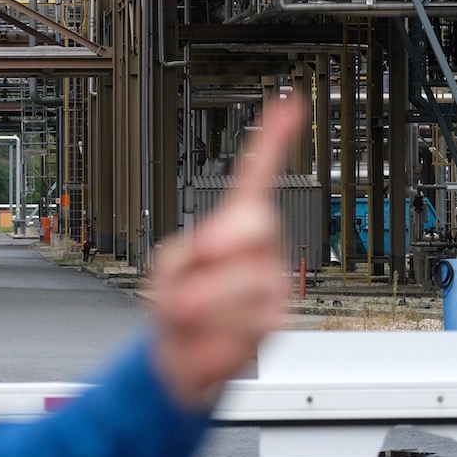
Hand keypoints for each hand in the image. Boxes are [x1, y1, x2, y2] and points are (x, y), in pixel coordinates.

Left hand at [147, 95, 306, 409]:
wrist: (182, 354)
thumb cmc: (176, 302)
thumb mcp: (167, 266)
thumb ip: (181, 254)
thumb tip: (208, 258)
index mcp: (236, 220)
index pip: (258, 171)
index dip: (274, 138)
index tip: (289, 102)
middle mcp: (261, 246)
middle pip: (261, 222)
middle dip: (228, 238)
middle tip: (202, 253)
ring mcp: (272, 281)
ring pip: (249, 278)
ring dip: (207, 297)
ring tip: (188, 309)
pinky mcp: (274, 318)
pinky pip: (250, 317)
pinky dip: (218, 326)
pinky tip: (212, 329)